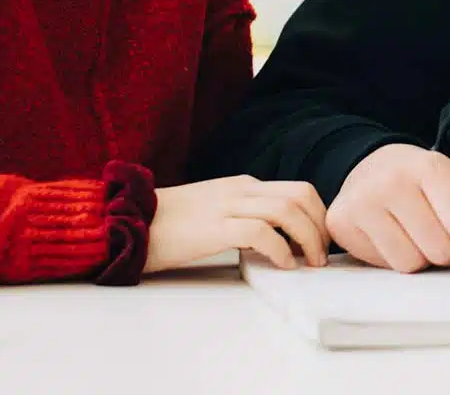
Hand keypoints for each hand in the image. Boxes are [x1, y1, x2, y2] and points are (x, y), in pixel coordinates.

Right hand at [145, 176, 329, 272]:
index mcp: (243, 185)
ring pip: (288, 210)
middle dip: (320, 226)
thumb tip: (276, 238)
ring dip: (308, 238)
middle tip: (321, 255)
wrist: (128, 222)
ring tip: (309, 263)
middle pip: (300, 195)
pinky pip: (261, 233)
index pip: (298, 190)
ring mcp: (227, 205)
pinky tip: (283, 265)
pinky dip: (280, 248)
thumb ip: (244, 215)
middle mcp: (241, 189)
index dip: (318, 215)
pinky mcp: (214, 227)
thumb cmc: (170, 224)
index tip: (321, 241)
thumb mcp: (215, 210)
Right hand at [329, 144, 449, 272]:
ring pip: (410, 265)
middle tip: (442, 236)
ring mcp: (363, 202)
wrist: (372, 166)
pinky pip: (384, 266)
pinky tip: (393, 237)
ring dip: (423, 260)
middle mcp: (392, 181)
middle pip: (439, 250)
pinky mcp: (342, 223)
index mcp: (430, 167)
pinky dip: (396, 260)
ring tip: (418, 236)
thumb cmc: (426, 183)